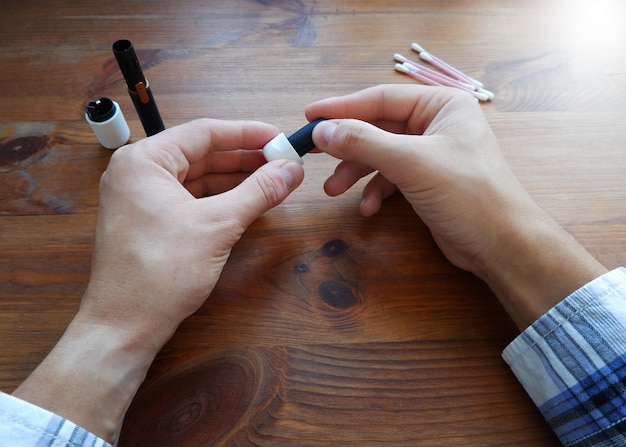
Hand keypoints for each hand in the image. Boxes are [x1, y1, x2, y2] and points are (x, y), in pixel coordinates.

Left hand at [13, 119, 303, 441]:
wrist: (124, 326)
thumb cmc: (161, 272)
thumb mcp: (218, 226)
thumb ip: (258, 192)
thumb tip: (291, 169)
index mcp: (144, 160)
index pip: (204, 133)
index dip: (247, 134)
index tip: (280, 138)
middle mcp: (138, 173)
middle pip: (201, 154)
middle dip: (244, 159)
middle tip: (282, 162)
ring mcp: (140, 198)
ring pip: (197, 178)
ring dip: (234, 180)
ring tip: (272, 180)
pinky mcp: (148, 222)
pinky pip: (189, 199)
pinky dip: (219, 199)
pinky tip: (246, 201)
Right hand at [306, 84, 605, 328]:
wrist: (500, 244)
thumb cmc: (466, 193)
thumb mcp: (411, 162)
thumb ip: (364, 143)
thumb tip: (321, 130)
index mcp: (441, 104)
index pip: (380, 99)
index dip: (341, 108)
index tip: (309, 116)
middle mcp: (436, 123)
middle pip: (377, 127)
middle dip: (347, 146)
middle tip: (312, 156)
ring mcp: (431, 153)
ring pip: (380, 155)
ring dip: (356, 172)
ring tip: (333, 190)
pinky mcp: (427, 181)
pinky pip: (391, 178)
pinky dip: (376, 191)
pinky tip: (368, 208)